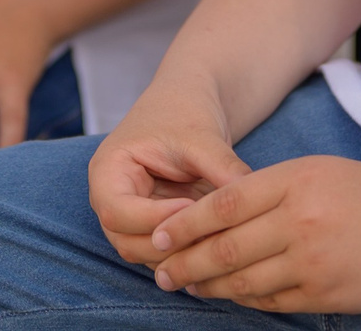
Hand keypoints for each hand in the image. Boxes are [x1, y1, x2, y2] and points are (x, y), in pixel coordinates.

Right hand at [88, 78, 252, 265]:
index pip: (117, 213)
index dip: (154, 218)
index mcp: (107, 172)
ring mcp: (133, 220)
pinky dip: (194, 253)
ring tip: (222, 235)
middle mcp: (113, 202)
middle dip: (172, 243)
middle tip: (213, 231)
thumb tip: (253, 202)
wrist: (190, 104)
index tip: (192, 205)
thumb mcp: (202, 136)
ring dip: (185, 254)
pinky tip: (222, 240)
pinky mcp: (157, 229)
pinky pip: (170, 254)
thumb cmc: (186, 111)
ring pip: (150, 256)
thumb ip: (222, 169)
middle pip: (129, 243)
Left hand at [139, 153, 360, 313]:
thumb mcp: (323, 172)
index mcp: (298, 180)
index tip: (156, 234)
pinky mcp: (327, 296)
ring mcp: (314, 263)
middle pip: (225, 247)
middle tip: (160, 270)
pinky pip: (272, 302)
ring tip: (187, 285)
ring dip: (209, 286)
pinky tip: (230, 296)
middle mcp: (302, 221)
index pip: (223, 203)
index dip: (183, 222)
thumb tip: (218, 214)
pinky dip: (245, 301)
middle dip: (185, 261)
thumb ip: (272, 190)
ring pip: (243, 281)